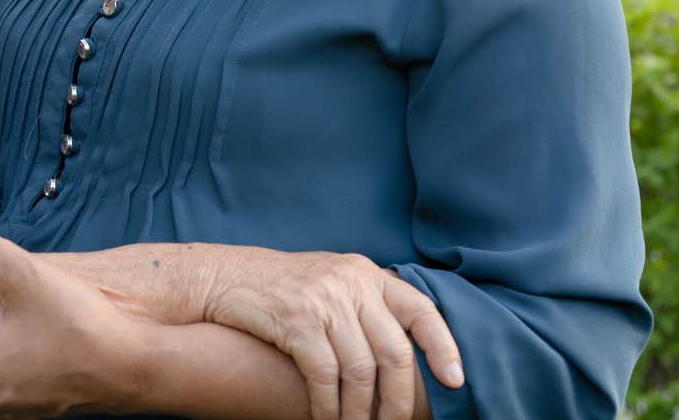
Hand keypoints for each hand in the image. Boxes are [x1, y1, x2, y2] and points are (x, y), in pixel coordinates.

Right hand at [203, 249, 463, 419]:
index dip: (443, 346)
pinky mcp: (296, 319)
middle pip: (394, 350)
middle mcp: (350, 282)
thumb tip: (402, 356)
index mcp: (366, 273)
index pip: (421, 309)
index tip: (455, 381)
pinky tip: (326, 419)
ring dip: (360, 411)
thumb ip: (364, 305)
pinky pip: (325, 375)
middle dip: (399, 399)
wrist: (222, 277)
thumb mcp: (330, 282)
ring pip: (361, 370)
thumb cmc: (279, 290)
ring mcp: (323, 299)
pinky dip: (329, 406)